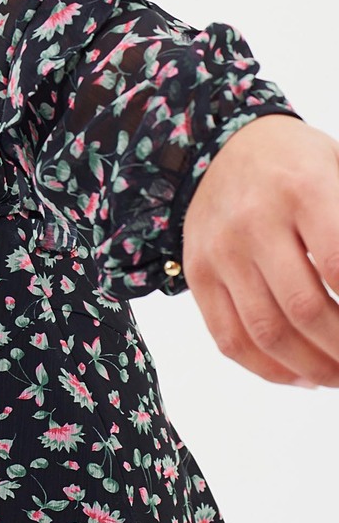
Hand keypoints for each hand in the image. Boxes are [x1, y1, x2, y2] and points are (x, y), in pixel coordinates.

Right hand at [183, 114, 338, 386]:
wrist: (223, 146)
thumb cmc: (299, 166)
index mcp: (305, 188)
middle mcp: (256, 220)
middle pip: (305, 309)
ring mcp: (221, 249)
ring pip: (267, 333)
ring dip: (313, 369)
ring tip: (338, 375)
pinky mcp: (198, 272)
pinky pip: (229, 339)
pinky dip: (269, 370)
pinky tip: (300, 375)